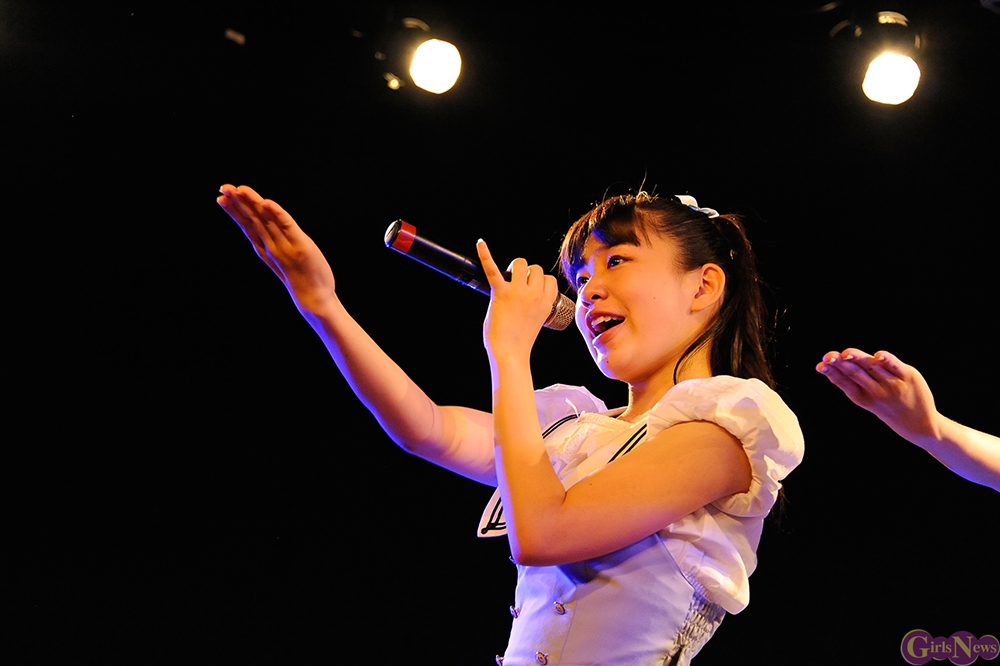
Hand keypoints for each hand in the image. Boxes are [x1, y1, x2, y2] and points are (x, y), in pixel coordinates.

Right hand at [217, 184, 337, 315]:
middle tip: (223, 187)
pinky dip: (277, 214)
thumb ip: (272, 245)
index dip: (233, 211)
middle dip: (238, 203)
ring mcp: (284, 247)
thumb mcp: (281, 260)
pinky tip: (267, 203)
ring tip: (239, 190)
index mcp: (264, 249)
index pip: (246, 226)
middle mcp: (271, 247)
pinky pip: (287, 226)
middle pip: (252, 220)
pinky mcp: (300, 246)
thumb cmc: (300, 280)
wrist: (314, 301)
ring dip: (252, 203)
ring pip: (265, 220)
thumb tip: (265, 235)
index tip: (221, 198)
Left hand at [476, 240, 558, 362]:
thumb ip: (535, 305)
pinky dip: (485, 254)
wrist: (510, 353)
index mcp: (547, 302)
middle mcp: (535, 294)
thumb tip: (527, 296)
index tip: (532, 291)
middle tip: (516, 286)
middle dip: (526, 273)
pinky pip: (493, 268)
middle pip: (535, 268)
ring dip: (514, 268)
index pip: (549, 279)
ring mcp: (518, 292)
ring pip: (521, 263)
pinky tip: (480, 244)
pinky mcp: (500, 293)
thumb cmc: (520, 341)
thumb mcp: (537, 320)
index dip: (540, 282)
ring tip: (507, 279)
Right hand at [816, 348, 938, 442]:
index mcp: (863, 398)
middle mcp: (877, 391)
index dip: (831, 373)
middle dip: (840, 364)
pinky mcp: (908, 376)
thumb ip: (856, 382)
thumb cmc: (891, 408)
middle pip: (855, 373)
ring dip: (858, 359)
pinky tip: (878, 355)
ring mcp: (893, 384)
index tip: (820, 365)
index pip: (844, 382)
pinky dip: (887, 360)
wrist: (922, 425)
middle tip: (828, 357)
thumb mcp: (870, 401)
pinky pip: (895, 366)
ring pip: (871, 367)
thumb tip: (838, 361)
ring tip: (845, 354)